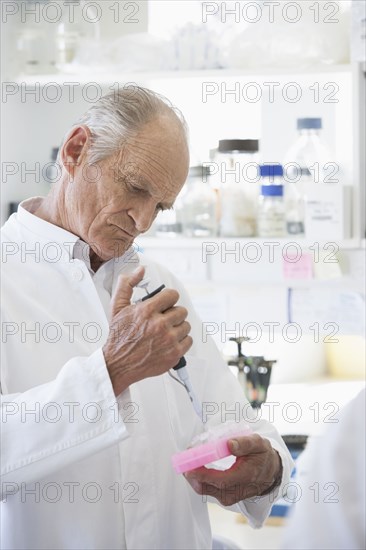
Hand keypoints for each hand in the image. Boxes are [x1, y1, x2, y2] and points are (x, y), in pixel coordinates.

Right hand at [103, 266, 192, 394]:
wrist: (118, 363)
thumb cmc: (119, 336)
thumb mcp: (117, 307)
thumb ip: (127, 284)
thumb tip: (140, 270)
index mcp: (147, 311)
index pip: (173, 295)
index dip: (168, 299)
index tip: (164, 305)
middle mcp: (160, 325)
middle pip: (181, 310)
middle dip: (172, 314)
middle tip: (162, 320)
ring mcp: (169, 340)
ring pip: (186, 325)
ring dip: (177, 328)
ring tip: (164, 332)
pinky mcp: (174, 354)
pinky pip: (188, 340)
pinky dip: (181, 341)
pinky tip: (168, 342)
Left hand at [184, 434, 281, 505]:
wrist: (270, 473)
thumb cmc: (262, 456)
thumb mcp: (258, 444)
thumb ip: (245, 443)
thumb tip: (229, 444)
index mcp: (246, 477)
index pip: (220, 480)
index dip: (202, 474)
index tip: (189, 465)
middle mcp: (236, 491)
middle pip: (207, 487)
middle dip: (191, 474)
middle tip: (182, 459)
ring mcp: (229, 496)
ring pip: (204, 489)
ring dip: (192, 475)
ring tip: (187, 458)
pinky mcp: (224, 496)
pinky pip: (206, 488)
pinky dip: (198, 477)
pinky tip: (194, 465)